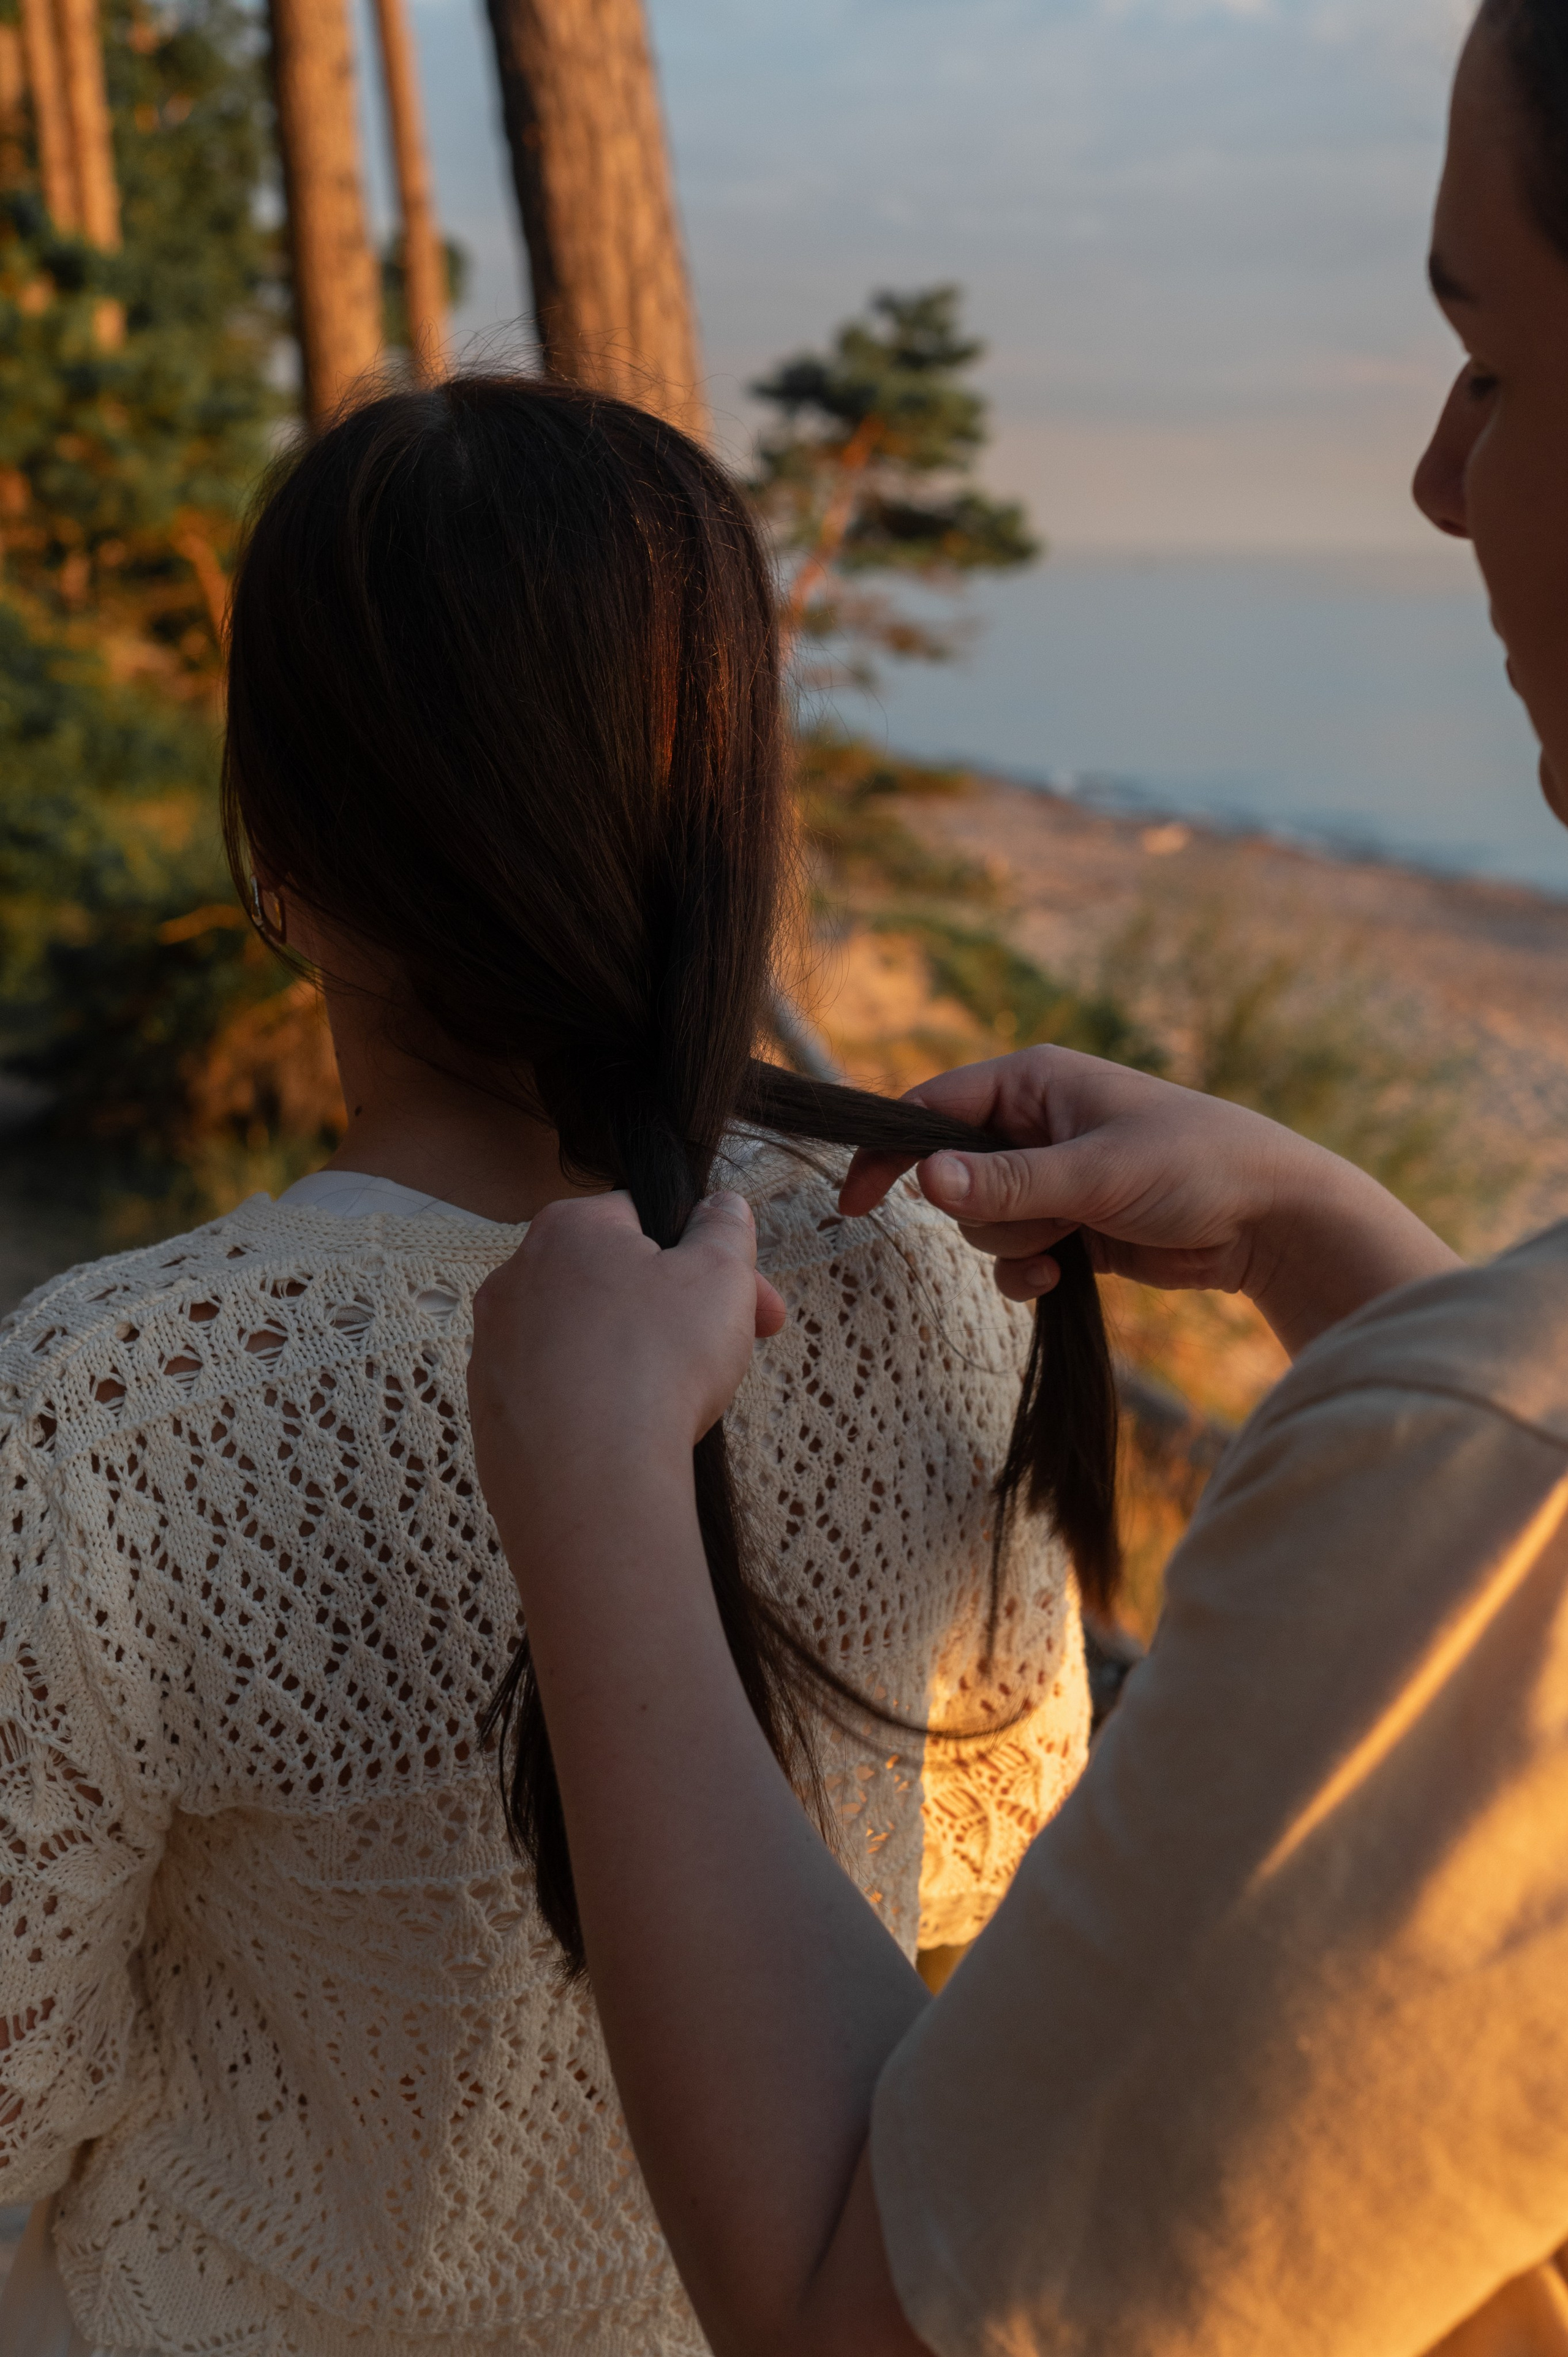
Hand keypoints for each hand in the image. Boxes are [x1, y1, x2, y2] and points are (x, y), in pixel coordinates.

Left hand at [468, 1192, 786, 1532]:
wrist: (591, 1484)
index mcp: (568, 1230)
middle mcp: (515, 1278)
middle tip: (728, 1354)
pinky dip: (596, 1405)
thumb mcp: (720, 1275)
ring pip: (585, 1339)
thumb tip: (720, 1206)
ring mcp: (494, 1347)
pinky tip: (631, 1434)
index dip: (706, 1259)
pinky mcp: (490, 1412)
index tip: (751, 1305)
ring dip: (635, 1357)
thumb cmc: (657, 1365)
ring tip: (680, 1402)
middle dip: (677, 1311)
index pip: (645, 1219)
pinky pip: (557, 1393)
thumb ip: (723, 1228)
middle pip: (614, 1281)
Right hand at [839, 1045, 1460, 1355]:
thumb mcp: (1097, 1173)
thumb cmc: (1197, 1167)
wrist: (1274, 1220)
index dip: (888, 1151)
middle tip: (1043, 1219)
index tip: (855, 1203)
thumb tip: (924, 1178)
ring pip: (982, 1221)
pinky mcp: (1072, 1222)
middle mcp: (1035, 1122)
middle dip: (985, 1211)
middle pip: (952, 1174)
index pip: (930, 1107)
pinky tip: (1064, 1277)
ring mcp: (1053, 1175)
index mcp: (1035, 1081)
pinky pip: (1013, 1251)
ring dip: (1014, 1244)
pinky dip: (1027, 1269)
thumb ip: (1008, 1182)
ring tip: (1071, 1244)